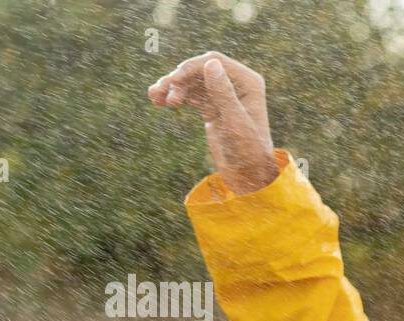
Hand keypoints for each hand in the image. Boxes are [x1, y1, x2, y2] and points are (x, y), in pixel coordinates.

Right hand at [147, 52, 277, 195]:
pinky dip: (175, 96)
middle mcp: (237, 84)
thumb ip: (223, 93)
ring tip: (154, 97)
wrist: (248, 175)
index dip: (191, 68)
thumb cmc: (248, 150)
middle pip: (200, 70)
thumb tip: (210, 62)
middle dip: (179, 79)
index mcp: (248, 82)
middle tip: (161, 93)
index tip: (174, 81)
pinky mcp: (212, 107)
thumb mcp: (235, 121)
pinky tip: (158, 101)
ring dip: (172, 87)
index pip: (215, 63)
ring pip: (192, 82)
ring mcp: (224, 94)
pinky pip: (190, 95)